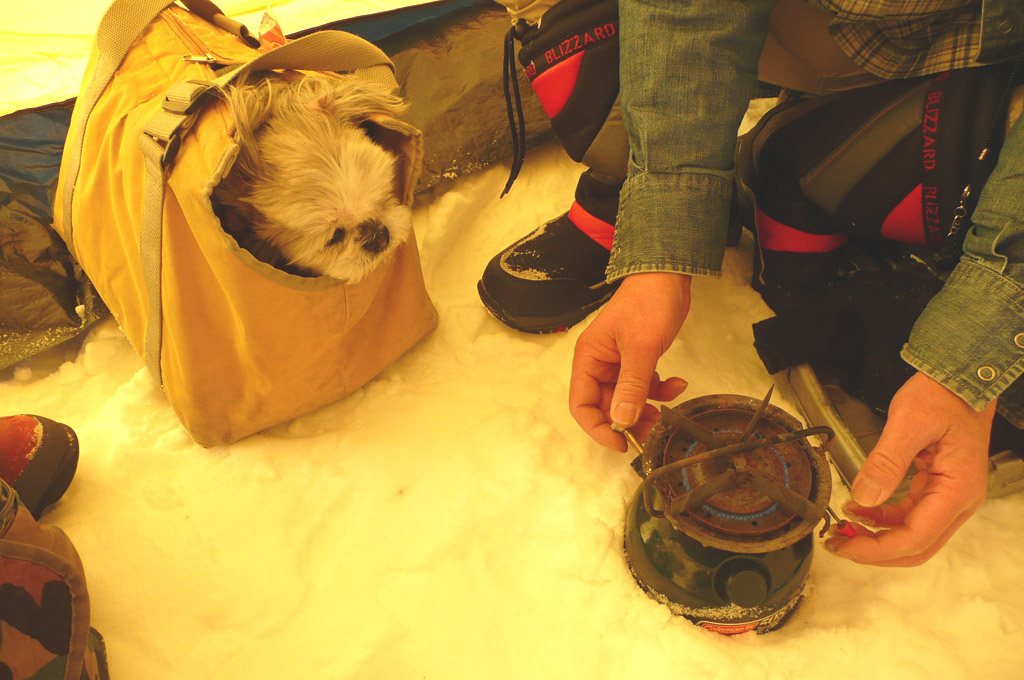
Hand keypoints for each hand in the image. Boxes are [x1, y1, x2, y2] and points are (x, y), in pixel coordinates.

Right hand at [568, 272, 690, 450]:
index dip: (598, 428)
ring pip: (627, 400)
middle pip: (606, 407)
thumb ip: (631, 387)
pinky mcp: (638, 360)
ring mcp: (619, 364)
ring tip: (668, 412)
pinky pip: (644, 387)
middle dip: (629, 421)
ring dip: (647, 410)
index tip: (621, 443)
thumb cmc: (648, 304)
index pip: (582, 404)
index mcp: (589, 359)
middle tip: (653, 431)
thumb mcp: (641, 348)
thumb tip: (621, 421)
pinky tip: (678, 384)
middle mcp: (600, 364)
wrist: (668, 276)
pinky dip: (660, 391)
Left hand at [824, 371, 994, 565]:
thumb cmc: (943, 396)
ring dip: (877, 536)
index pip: (916, 537)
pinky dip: (884, 517)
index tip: (846, 546)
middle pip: (916, 546)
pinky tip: (860, 509)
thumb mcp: (908, 422)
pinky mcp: (938, 488)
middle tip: (838, 544)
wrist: (960, 379)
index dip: (877, 549)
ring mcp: (950, 496)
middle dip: (875, 550)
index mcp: (957, 490)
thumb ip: (885, 462)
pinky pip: (910, 515)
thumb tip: (864, 497)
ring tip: (844, 529)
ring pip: (912, 534)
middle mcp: (959, 500)